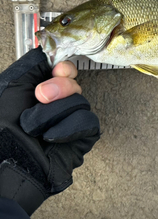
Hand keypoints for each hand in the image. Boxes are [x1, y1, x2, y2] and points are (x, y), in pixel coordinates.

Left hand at [0, 47, 99, 215]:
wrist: (6, 165)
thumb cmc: (1, 130)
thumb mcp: (11, 86)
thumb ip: (32, 66)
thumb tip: (50, 54)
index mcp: (39, 92)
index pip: (64, 71)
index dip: (64, 68)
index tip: (57, 70)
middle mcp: (56, 106)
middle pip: (74, 83)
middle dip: (58, 88)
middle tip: (40, 97)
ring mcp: (69, 122)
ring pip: (80, 102)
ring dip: (53, 114)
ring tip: (36, 127)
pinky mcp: (81, 139)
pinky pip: (87, 122)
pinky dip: (67, 129)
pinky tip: (51, 138)